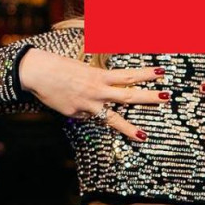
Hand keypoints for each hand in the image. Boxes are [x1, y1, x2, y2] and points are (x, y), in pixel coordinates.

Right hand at [19, 48, 168, 141]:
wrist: (37, 72)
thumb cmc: (60, 68)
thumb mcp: (84, 69)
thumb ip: (99, 80)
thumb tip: (109, 91)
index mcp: (100, 75)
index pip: (128, 74)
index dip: (146, 74)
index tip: (161, 73)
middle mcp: (97, 90)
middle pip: (128, 95)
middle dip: (149, 97)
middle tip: (166, 98)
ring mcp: (88, 105)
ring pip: (113, 118)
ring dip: (130, 128)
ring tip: (144, 136)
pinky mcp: (77, 114)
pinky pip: (88, 118)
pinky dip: (89, 115)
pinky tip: (77, 106)